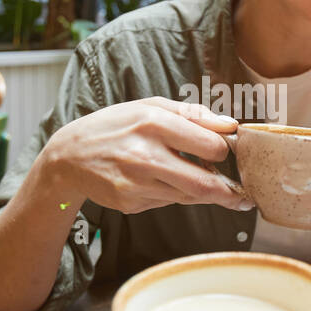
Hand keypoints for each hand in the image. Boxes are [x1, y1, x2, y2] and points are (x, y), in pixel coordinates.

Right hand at [43, 96, 249, 214]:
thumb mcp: (149, 107)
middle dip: (229, 190)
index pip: (211, 145)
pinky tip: (165, 182)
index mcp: (153, 123)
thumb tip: (230, 126)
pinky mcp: (130, 203)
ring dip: (205, 192)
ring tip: (211, 184)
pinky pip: (168, 202)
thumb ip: (192, 114)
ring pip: (189, 196)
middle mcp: (144, 155)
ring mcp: (136, 184)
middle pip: (205, 182)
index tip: (230, 152)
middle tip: (242, 193)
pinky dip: (175, 194)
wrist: (68, 156)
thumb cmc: (115, 126)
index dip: (226, 150)